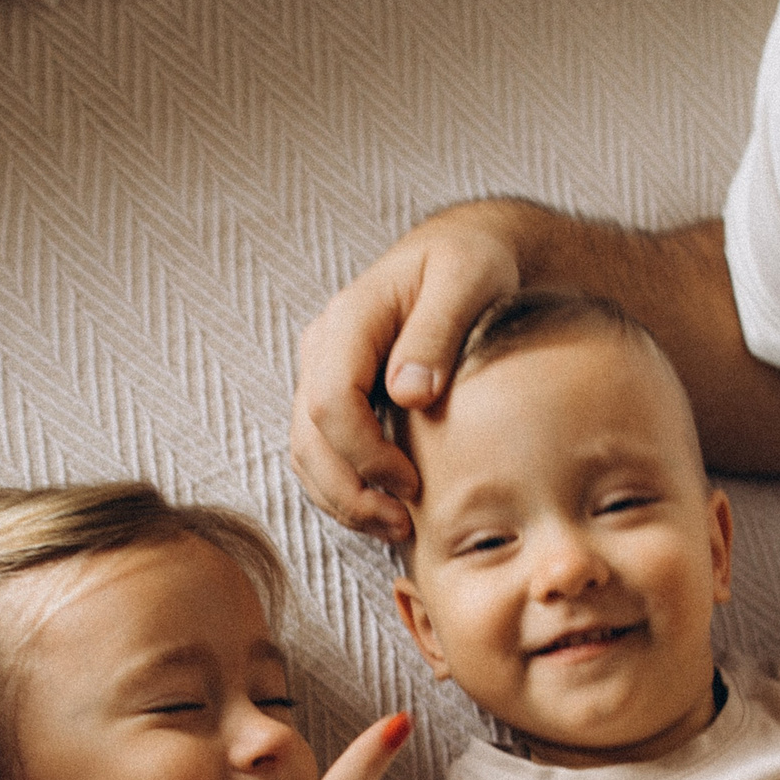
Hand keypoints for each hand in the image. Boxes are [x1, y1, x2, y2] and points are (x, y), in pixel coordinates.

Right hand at [291, 203, 525, 541]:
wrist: (464, 252)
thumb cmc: (473, 263)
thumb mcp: (469, 278)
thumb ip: (437, 331)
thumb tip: (407, 394)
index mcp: (349, 318)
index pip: (330, 400)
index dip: (365, 453)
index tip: (413, 483)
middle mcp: (324, 347)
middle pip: (308, 437)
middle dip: (349, 492)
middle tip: (402, 524)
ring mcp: (323, 372)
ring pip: (307, 453)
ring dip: (343, 500)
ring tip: (396, 527)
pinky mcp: (335, 394)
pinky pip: (322, 454)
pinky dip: (346, 490)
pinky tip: (388, 508)